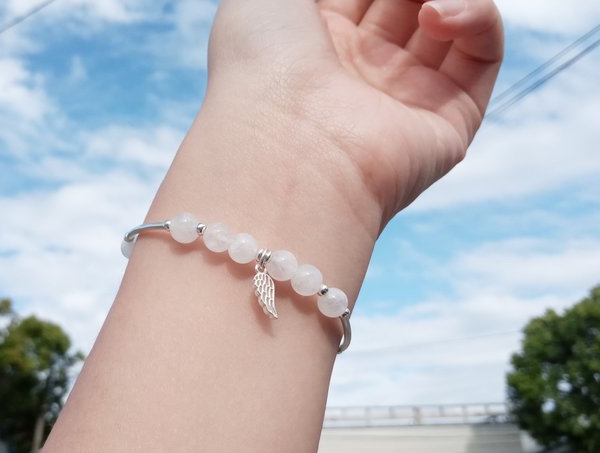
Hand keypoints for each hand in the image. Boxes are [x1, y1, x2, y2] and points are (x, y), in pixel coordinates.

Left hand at [206, 0, 502, 228]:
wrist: (282, 151)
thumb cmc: (257, 67)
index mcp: (315, 44)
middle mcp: (361, 74)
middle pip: (405, 4)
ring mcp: (406, 98)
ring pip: (449, 24)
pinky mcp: (449, 122)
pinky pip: (482, 55)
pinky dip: (476, 17)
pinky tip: (435, 13)